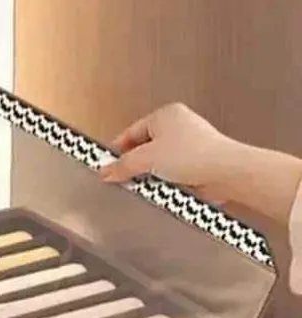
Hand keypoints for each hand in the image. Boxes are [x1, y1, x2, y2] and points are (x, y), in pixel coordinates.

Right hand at [99, 102, 242, 204]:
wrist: (224, 172)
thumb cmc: (192, 155)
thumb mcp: (146, 159)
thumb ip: (122, 166)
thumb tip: (105, 171)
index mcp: (165, 115)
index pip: (131, 133)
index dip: (116, 151)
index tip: (105, 167)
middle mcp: (177, 126)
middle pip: (142, 148)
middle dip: (132, 166)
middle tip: (121, 179)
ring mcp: (186, 145)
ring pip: (155, 163)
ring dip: (148, 176)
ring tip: (145, 185)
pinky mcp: (193, 164)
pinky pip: (168, 174)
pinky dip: (162, 182)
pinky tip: (160, 189)